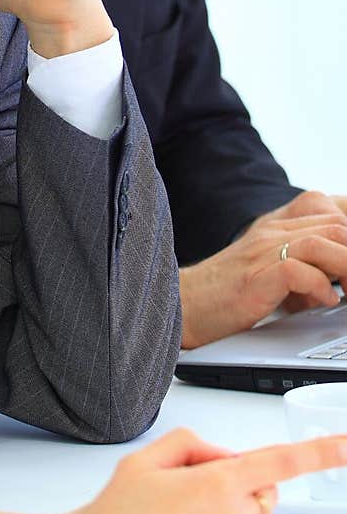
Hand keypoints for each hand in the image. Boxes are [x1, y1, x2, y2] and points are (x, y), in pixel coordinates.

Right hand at [180, 189, 346, 348]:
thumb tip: (338, 287)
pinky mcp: (254, 277)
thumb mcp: (273, 272)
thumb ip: (307, 271)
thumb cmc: (227, 293)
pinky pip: (297, 271)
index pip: (331, 209)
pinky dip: (320, 286)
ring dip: (346, 267)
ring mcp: (262, 251)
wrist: (184, 304)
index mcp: (278, 225)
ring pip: (323, 240)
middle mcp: (272, 231)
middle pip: (336, 223)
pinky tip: (323, 300)